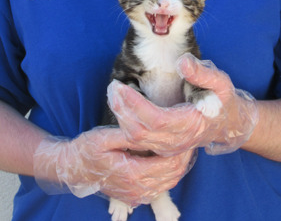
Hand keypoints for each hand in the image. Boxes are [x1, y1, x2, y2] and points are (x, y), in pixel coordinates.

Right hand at [33, 126, 195, 204]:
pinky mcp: (134, 196)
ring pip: (168, 183)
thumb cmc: (86, 150)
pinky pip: (159, 187)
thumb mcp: (104, 137)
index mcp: (131, 173)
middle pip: (172, 175)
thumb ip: (127, 134)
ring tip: (183, 147)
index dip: (181, 150)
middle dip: (183, 157)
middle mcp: (137, 189)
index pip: (168, 164)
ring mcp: (136, 195)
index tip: (187, 134)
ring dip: (178, 166)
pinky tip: (168, 159)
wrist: (73, 168)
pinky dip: (168, 174)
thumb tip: (148, 128)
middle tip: (189, 138)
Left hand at [107, 53, 258, 155]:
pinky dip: (125, 123)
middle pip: (140, 133)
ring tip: (113, 92)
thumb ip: (202, 73)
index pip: (156, 120)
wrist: (227, 123)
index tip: (121, 86)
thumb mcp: (220, 82)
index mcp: (190, 125)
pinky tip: (119, 105)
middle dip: (122, 110)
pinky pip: (137, 140)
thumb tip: (182, 62)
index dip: (135, 105)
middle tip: (112, 87)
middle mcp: (177, 141)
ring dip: (120, 116)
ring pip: (135, 138)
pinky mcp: (161, 146)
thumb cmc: (222, 100)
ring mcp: (168, 147)